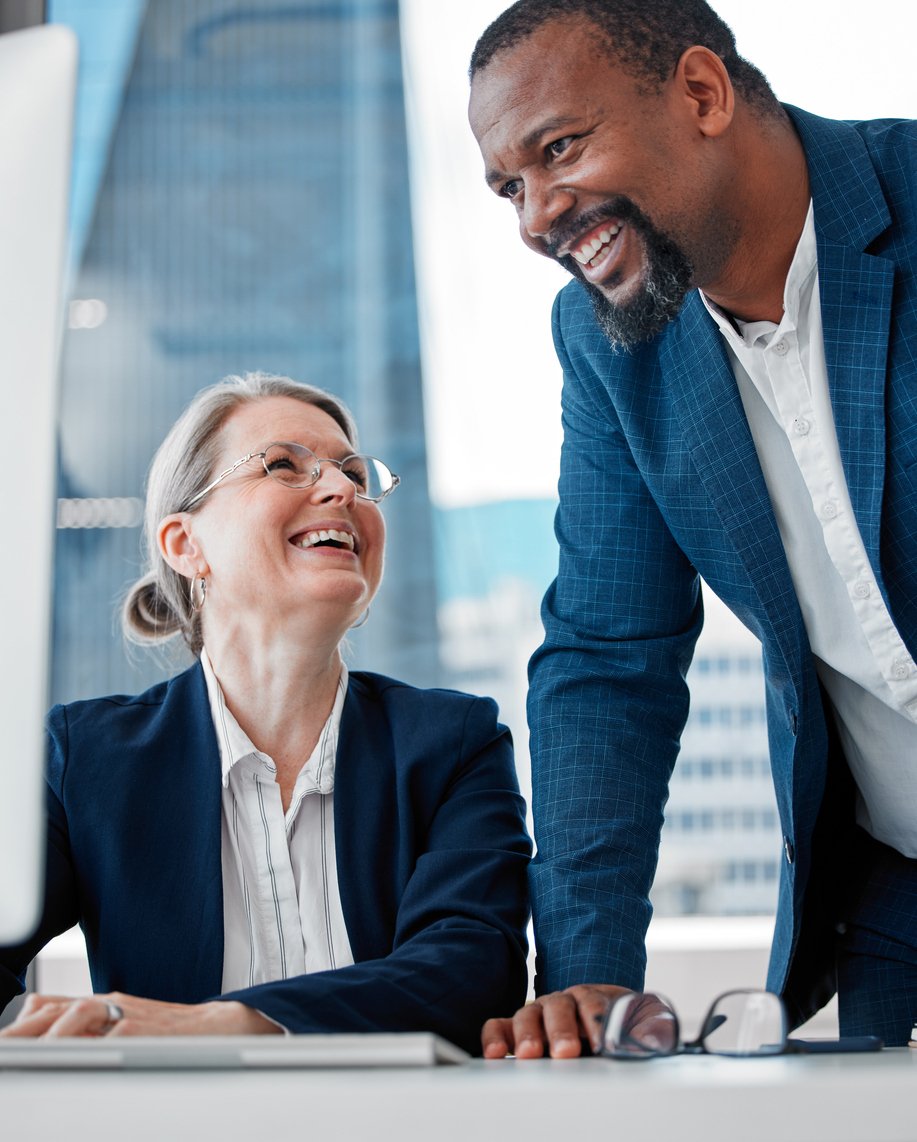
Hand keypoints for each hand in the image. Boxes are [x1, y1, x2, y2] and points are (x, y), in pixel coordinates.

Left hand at [0, 992, 280, 1037]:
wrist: (218, 1026)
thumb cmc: (172, 1031)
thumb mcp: (128, 1022)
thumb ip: (94, 1027)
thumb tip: (54, 1037)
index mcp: (103, 1003)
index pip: (50, 1005)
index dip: (22, 1023)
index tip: (6, 1041)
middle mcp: (111, 1004)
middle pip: (57, 1009)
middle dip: (27, 1030)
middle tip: (8, 1048)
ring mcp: (129, 1015)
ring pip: (80, 1015)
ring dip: (52, 1034)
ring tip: (32, 1053)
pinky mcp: (147, 1030)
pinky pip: (112, 1037)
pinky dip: (91, 1046)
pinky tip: (73, 1058)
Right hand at [481, 984, 634, 1058]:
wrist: (596, 1022)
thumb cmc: (615, 1027)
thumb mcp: (638, 1025)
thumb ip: (646, 1031)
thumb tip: (655, 1038)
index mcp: (593, 997)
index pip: (594, 1002)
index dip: (598, 1020)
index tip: (602, 1043)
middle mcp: (562, 1001)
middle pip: (559, 1006)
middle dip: (561, 1029)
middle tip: (566, 1051)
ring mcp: (538, 1013)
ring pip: (528, 1014)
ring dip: (529, 1034)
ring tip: (530, 1055)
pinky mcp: (516, 1029)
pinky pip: (499, 1026)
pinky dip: (495, 1037)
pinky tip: (497, 1054)